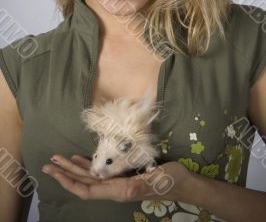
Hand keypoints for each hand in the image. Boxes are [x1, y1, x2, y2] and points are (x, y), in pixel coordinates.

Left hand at [42, 154, 192, 201]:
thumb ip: (140, 185)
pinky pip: (101, 172)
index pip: (88, 190)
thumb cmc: (172, 179)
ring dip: (73, 170)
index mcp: (121, 191)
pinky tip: (80, 160)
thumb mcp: (158, 180)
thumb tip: (124, 190)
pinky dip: (88, 166)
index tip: (55, 173)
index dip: (70, 183)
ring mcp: (119, 183)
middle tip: (48, 164)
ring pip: (90, 178)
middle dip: (65, 174)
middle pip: (84, 184)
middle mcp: (116, 188)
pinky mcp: (124, 176)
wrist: (184, 182)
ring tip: (58, 160)